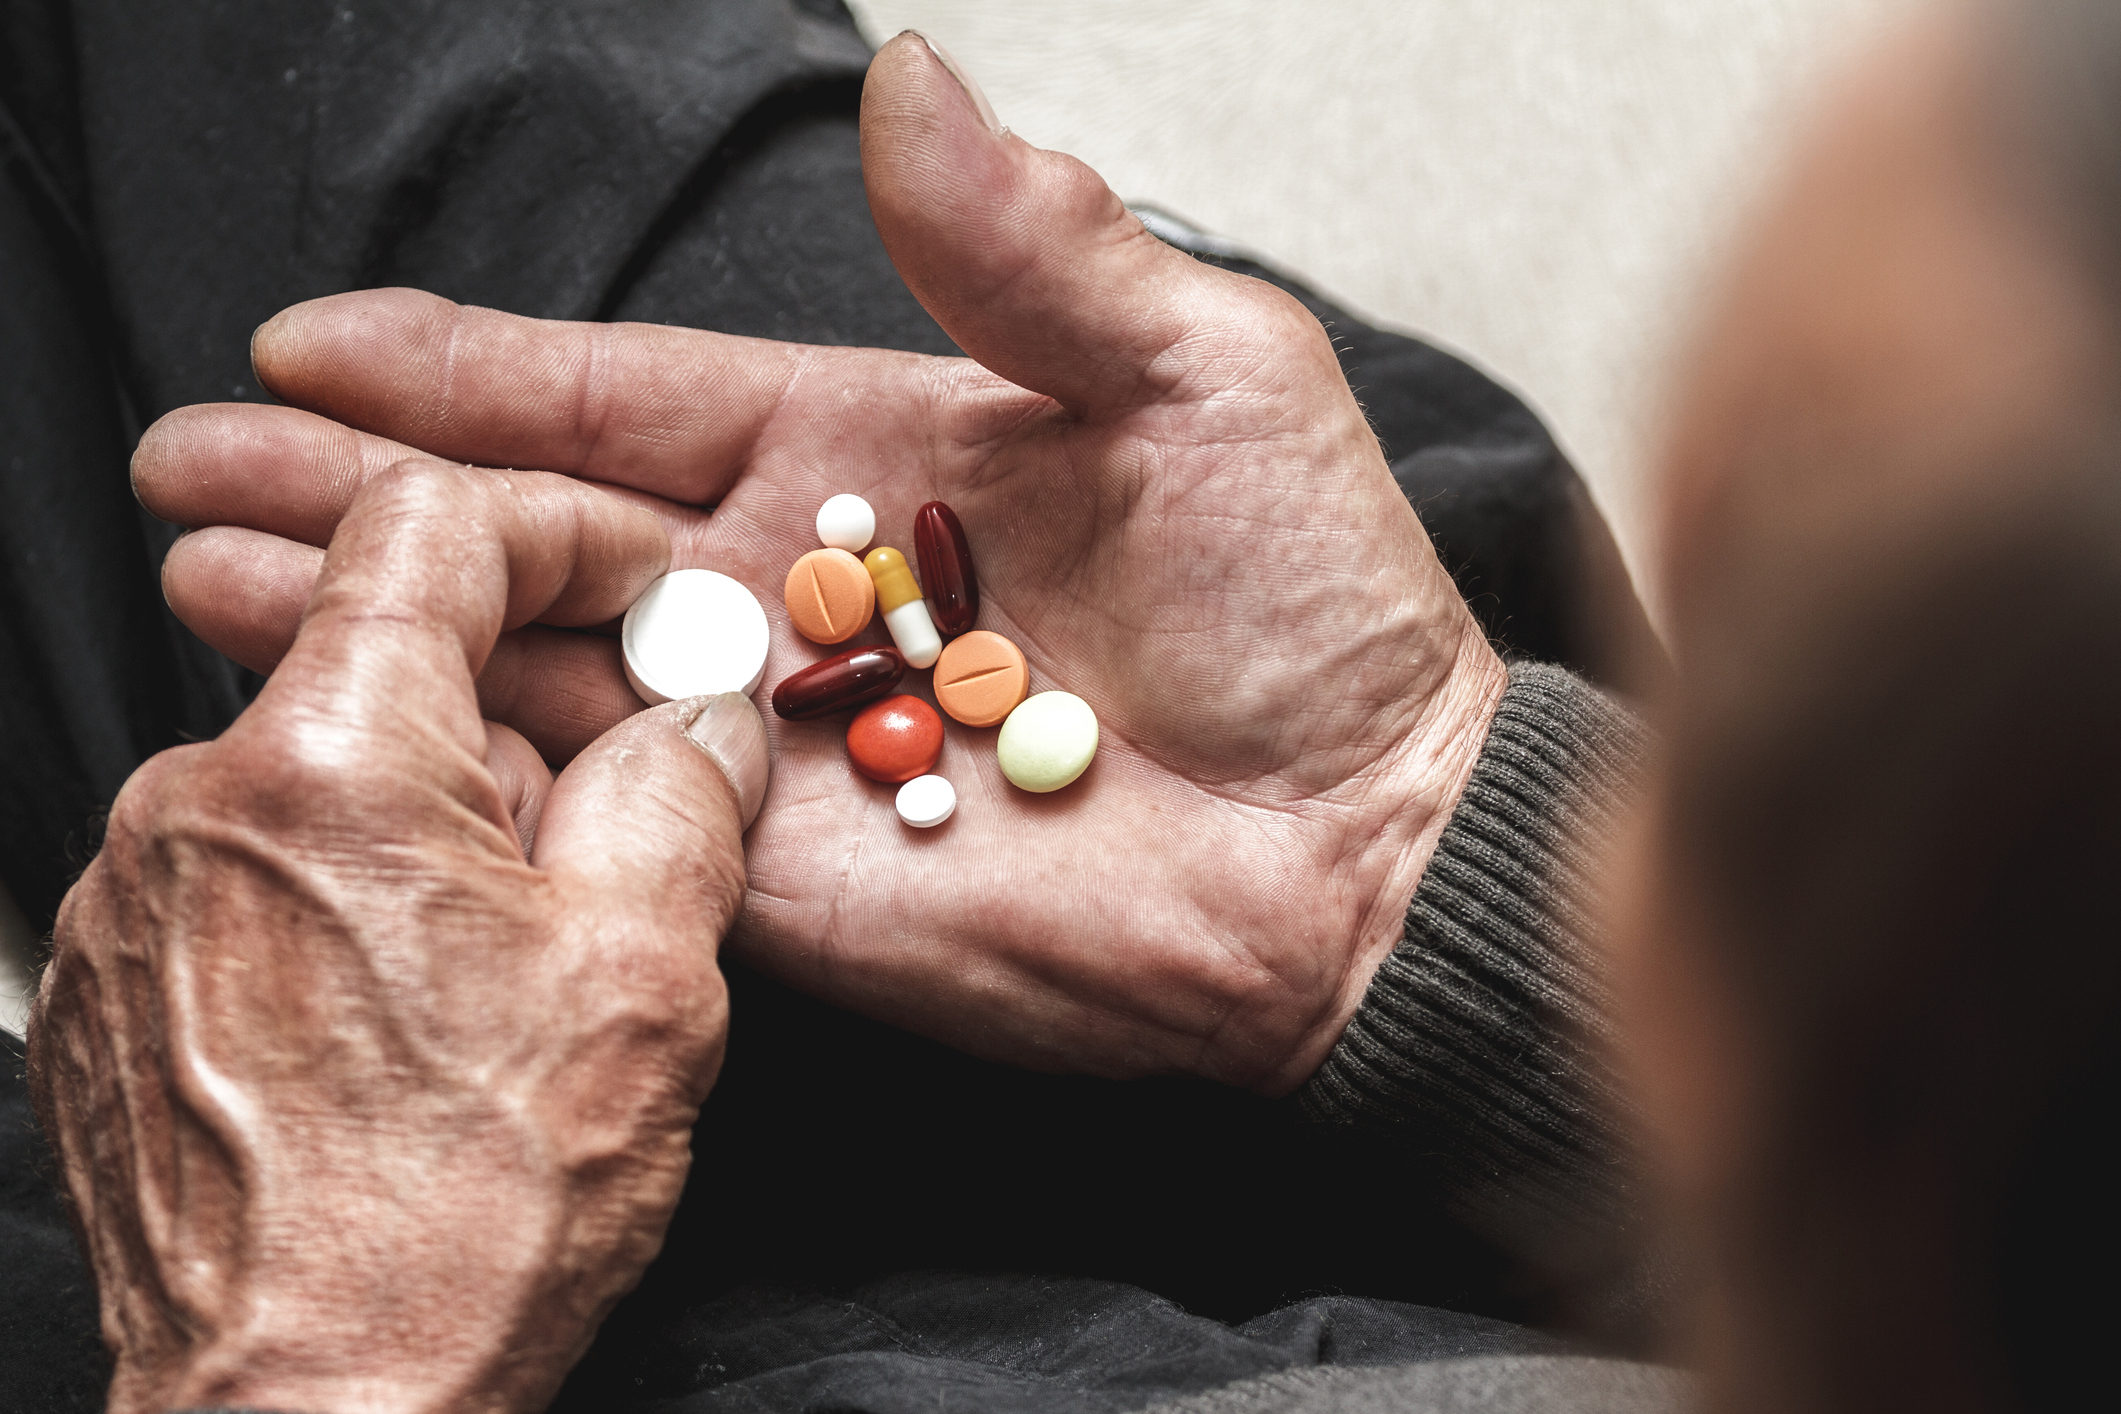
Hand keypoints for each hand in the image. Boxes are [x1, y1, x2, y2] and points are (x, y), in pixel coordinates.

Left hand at [28, 465, 767, 1413]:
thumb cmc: (460, 1219)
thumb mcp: (646, 981)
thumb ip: (679, 798)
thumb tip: (693, 725)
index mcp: (327, 768)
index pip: (425, 527)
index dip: (555, 529)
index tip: (626, 580)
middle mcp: (192, 803)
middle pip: (384, 667)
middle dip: (516, 728)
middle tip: (608, 842)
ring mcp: (133, 897)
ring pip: (326, 776)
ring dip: (438, 827)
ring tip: (509, 980)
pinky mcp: (117, 981)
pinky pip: (256, 871)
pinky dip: (351, 899)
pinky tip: (414, 1023)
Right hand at [140, 33, 1503, 1094]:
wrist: (1364, 841)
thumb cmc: (1316, 606)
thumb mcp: (1203, 377)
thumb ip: (1037, 251)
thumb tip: (911, 80)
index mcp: (870, 453)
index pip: (627, 396)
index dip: (471, 366)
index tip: (317, 337)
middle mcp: (798, 594)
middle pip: (537, 524)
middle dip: (361, 489)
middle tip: (190, 454)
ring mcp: (774, 742)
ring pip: (533, 662)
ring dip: (373, 617)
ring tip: (206, 566)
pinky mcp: (775, 875)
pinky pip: (597, 814)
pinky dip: (474, 769)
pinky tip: (348, 726)